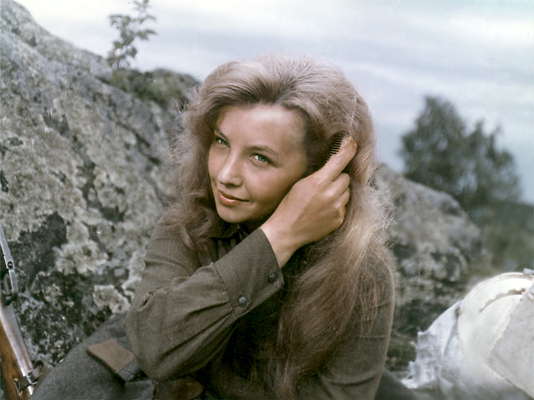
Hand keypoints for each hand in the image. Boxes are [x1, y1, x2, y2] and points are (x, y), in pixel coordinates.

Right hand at [261, 137, 356, 266]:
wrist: (287, 231)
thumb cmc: (289, 206)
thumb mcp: (300, 184)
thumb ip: (319, 174)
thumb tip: (333, 164)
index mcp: (318, 182)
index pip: (340, 161)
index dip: (348, 150)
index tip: (353, 143)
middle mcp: (331, 194)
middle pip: (345, 177)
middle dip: (338, 178)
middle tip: (325, 184)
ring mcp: (336, 208)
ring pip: (347, 192)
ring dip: (339, 192)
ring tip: (323, 199)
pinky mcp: (339, 219)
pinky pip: (344, 206)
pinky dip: (337, 205)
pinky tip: (324, 210)